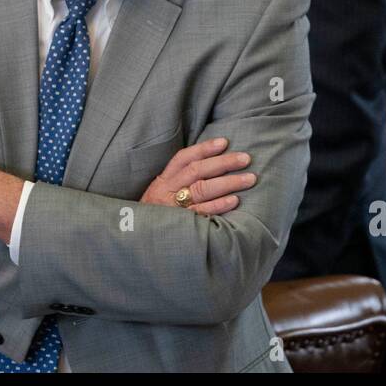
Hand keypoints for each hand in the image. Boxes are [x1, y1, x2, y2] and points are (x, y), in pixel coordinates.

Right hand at [140, 137, 255, 215]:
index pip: (183, 158)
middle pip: (196, 171)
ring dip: (228, 183)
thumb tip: (210, 165)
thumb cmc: (156, 216)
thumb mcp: (160, 194)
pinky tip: (234, 200)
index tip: (224, 142)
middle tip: (245, 159)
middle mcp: (167, 192)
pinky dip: (218, 205)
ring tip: (249, 179)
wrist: (136, 242)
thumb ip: (178, 181)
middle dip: (223, 163)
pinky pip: (202, 213)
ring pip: (201, 189)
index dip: (204, 149)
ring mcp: (174, 209)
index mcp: (162, 181)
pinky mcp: (181, 226)